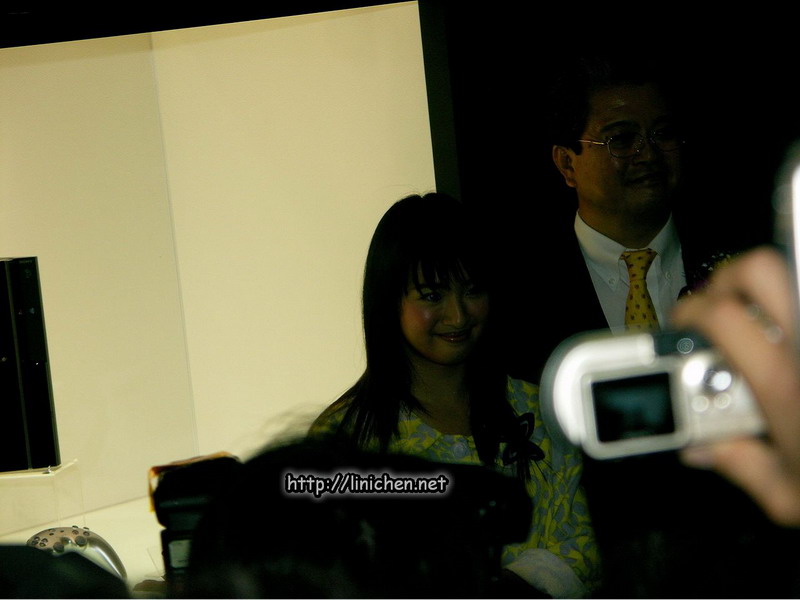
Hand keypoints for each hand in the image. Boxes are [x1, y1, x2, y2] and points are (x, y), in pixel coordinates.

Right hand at [671, 246, 799, 525]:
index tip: (682, 326)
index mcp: (782, 383)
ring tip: (754, 319)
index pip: (719, 315)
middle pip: (758, 271)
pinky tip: (787, 341)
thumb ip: (742, 467)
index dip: (689, 311)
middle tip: (716, 310)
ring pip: (791, 275)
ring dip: (764, 293)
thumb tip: (704, 449)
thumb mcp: (791, 496)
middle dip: (726, 282)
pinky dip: (791, 314)